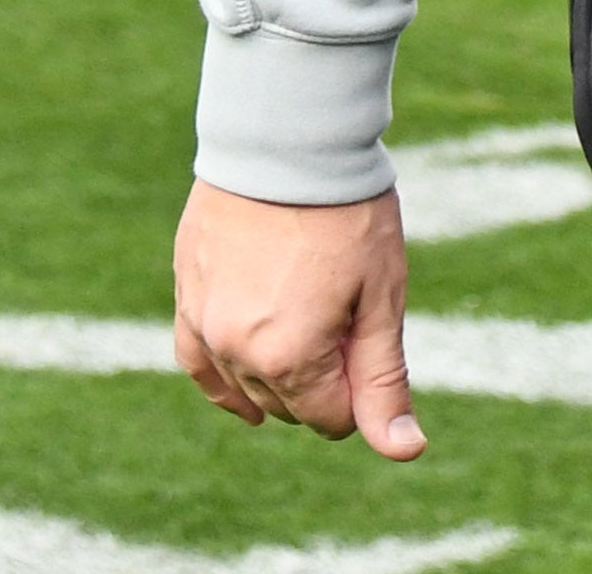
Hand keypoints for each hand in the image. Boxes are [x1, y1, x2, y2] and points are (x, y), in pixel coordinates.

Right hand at [172, 181, 423, 459]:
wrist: (289, 140)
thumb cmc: (348, 215)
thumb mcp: (381, 300)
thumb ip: (384, 381)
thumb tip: (405, 451)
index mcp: (288, 359)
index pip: (331, 417)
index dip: (362, 390)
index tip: (372, 341)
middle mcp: (235, 353)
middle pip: (288, 405)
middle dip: (323, 381)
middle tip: (347, 317)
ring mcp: (202, 324)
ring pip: (245, 386)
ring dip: (279, 375)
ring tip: (311, 327)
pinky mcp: (186, 295)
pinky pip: (198, 362)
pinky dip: (224, 379)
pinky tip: (244, 396)